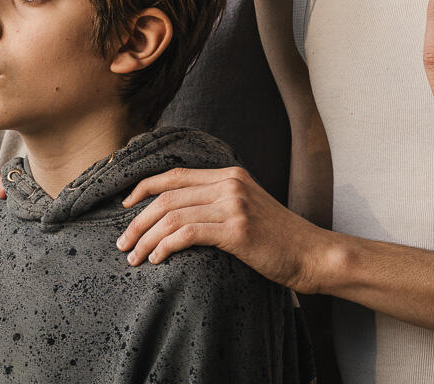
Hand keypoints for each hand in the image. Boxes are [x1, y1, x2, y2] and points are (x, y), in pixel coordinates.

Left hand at [116, 165, 327, 293]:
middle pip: (168, 195)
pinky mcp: (237, 229)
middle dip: (138, 220)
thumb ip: (217, 202)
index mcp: (229, 175)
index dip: (144, 187)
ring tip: (134, 258)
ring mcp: (234, 204)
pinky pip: (188, 233)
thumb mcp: (246, 208)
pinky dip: (165, 246)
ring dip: (146, 238)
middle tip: (122, 243)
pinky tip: (156, 260)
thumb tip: (176, 213)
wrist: (311, 253)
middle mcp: (229, 184)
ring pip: (173, 215)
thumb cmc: (277, 239)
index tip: (125, 206)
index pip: (175, 175)